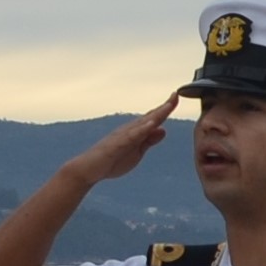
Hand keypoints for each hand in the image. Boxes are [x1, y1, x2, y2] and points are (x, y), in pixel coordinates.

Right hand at [62, 99, 177, 188]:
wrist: (88, 170)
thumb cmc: (111, 161)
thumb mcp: (136, 152)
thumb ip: (148, 141)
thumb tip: (163, 129)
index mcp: (135, 133)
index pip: (153, 119)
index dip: (165, 109)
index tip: (176, 98)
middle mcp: (129, 130)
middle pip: (150, 117)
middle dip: (164, 107)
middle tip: (176, 95)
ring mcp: (122, 136)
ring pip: (142, 123)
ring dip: (156, 114)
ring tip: (168, 105)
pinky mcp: (116, 144)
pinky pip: (131, 136)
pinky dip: (142, 129)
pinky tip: (152, 124)